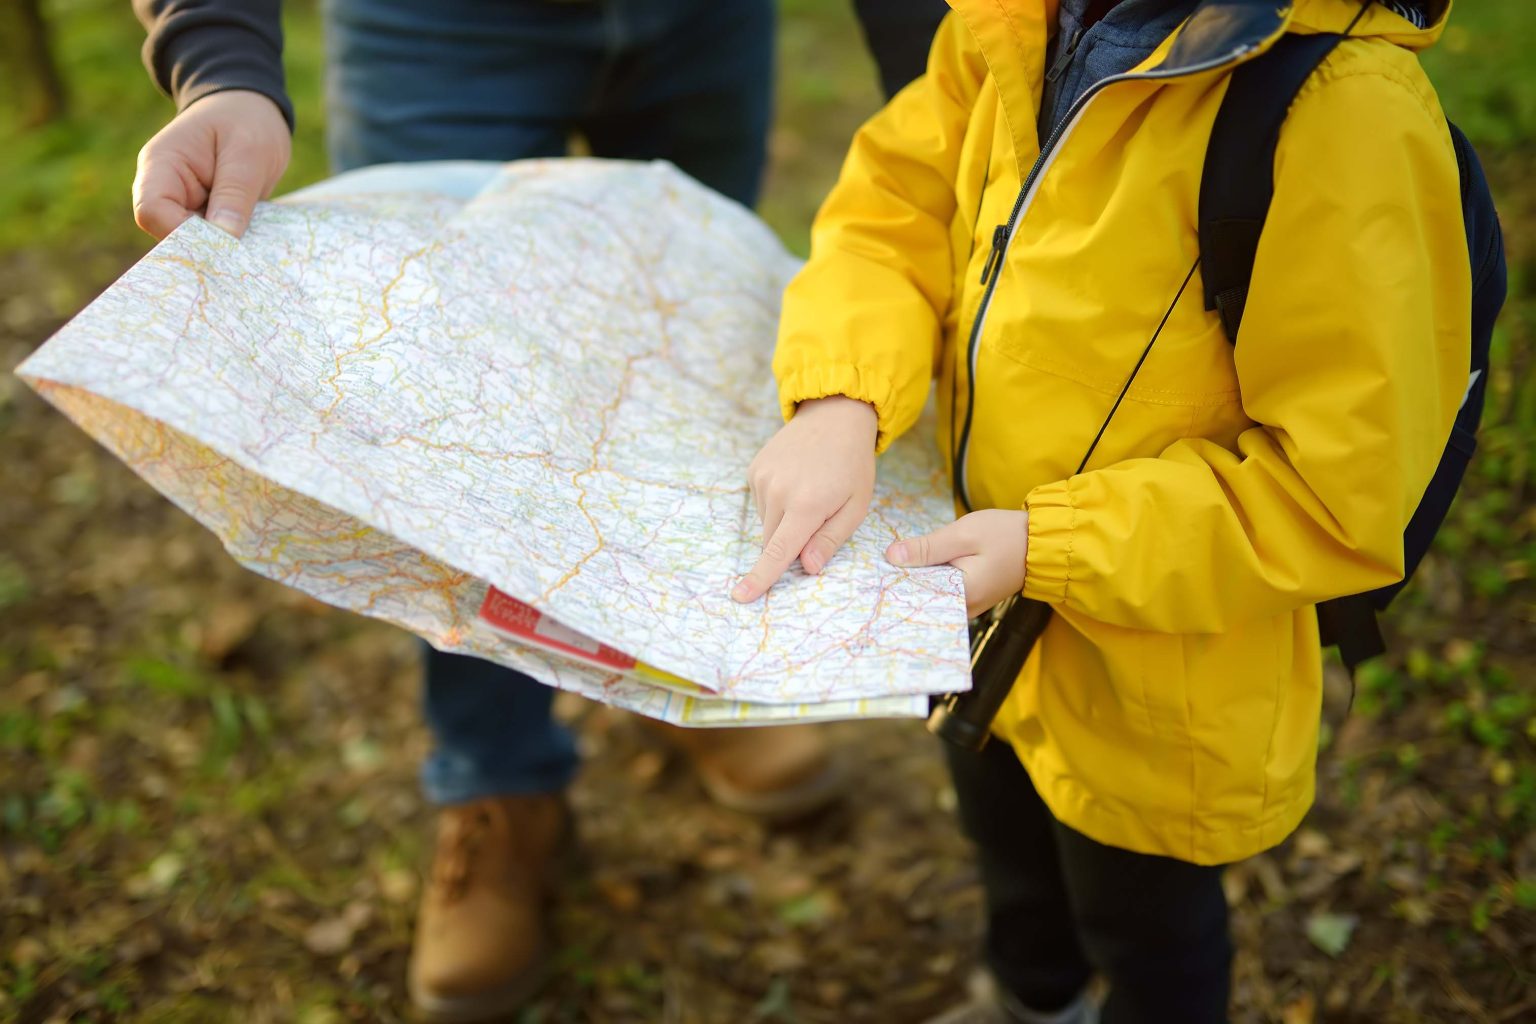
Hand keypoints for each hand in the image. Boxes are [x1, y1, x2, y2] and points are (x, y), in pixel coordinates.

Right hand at [132, 90, 290, 239]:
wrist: (253, 109)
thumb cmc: (247, 120)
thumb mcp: (248, 153)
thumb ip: (235, 194)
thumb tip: (223, 240)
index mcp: (162, 165)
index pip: (152, 212)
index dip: (182, 235)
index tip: (223, 246)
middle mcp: (166, 188)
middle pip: (168, 234)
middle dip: (204, 249)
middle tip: (243, 260)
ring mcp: (184, 203)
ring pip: (192, 243)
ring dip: (221, 250)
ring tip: (253, 253)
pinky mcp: (205, 214)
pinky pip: (213, 240)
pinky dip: (231, 246)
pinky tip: (254, 248)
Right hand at [732, 396, 878, 601]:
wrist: (834, 415)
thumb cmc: (852, 466)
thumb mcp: (856, 506)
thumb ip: (830, 539)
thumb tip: (807, 567)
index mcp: (806, 505)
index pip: (778, 552)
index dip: (760, 578)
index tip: (741, 597)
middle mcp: (778, 491)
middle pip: (773, 540)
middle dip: (791, 541)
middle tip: (819, 515)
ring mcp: (762, 478)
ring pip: (766, 522)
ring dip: (784, 520)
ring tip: (810, 490)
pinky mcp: (754, 469)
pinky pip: (761, 503)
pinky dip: (776, 502)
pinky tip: (795, 481)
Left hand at [887, 509, 1028, 617]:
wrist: (1041, 543)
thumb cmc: (1005, 535)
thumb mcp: (963, 534)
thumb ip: (927, 547)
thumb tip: (891, 556)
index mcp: (960, 595)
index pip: (914, 597)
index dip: (891, 583)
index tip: (870, 573)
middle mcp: (963, 609)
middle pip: (920, 599)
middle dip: (900, 582)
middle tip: (873, 569)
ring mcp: (968, 606)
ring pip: (930, 596)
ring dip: (914, 581)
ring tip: (889, 568)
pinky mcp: (970, 598)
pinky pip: (942, 593)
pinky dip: (929, 581)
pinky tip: (915, 568)